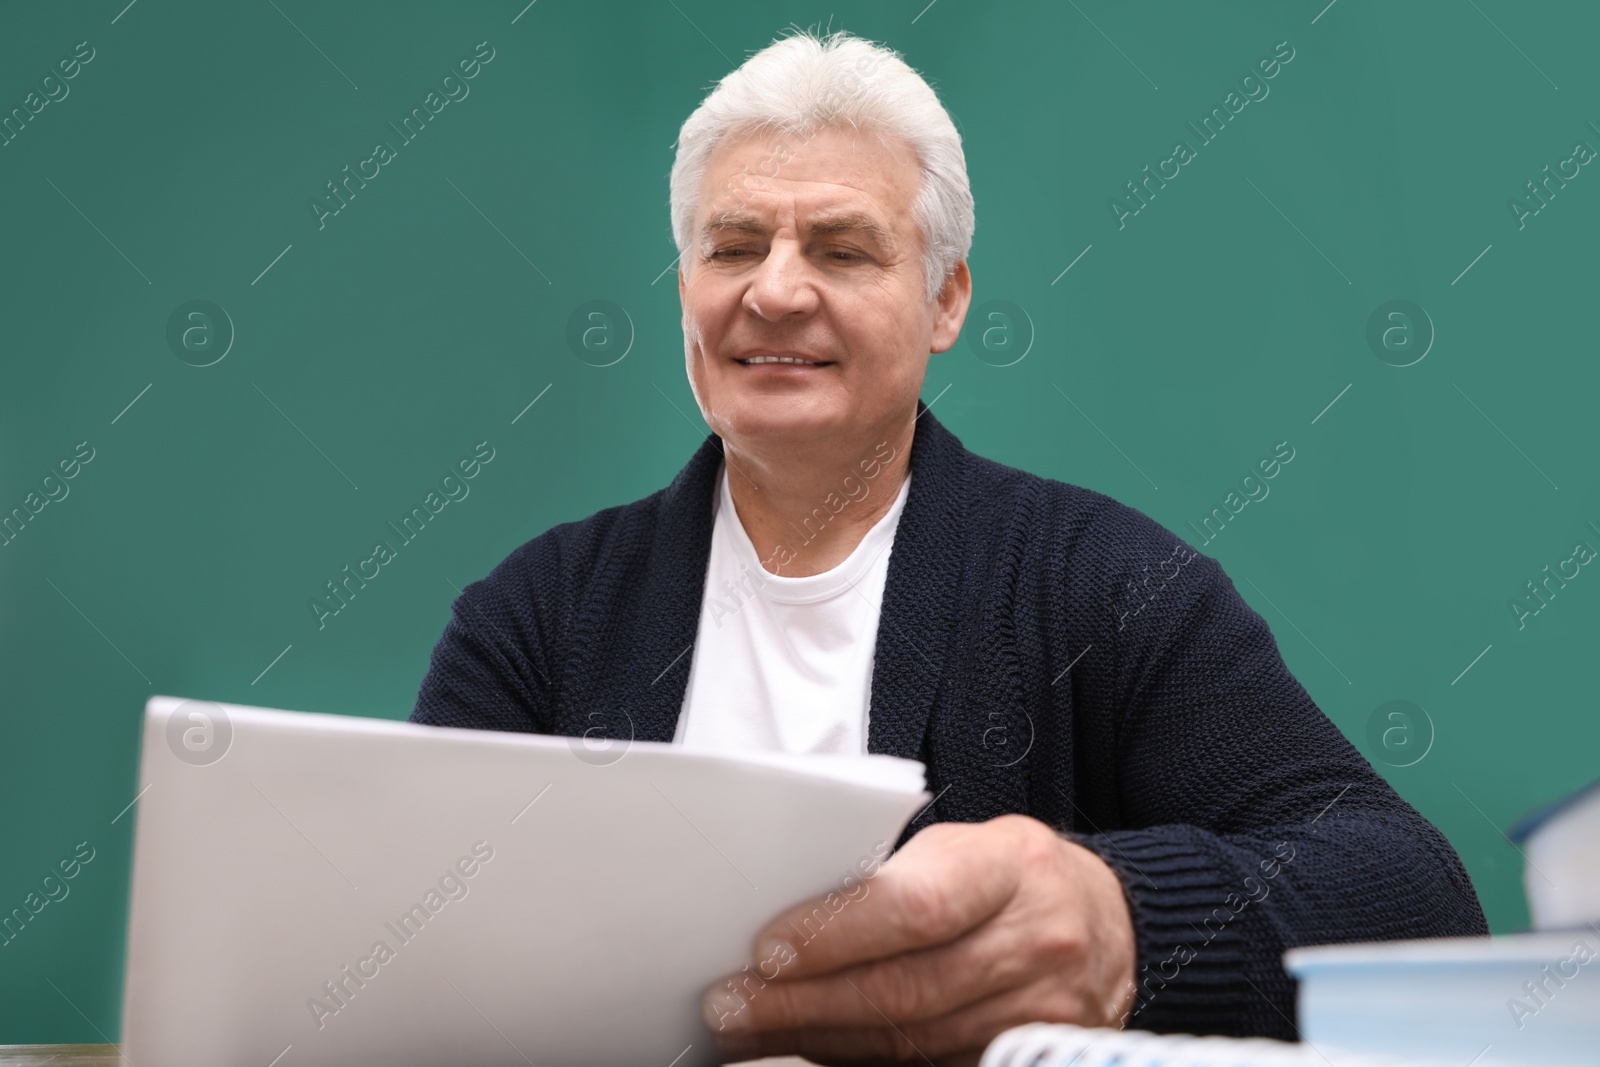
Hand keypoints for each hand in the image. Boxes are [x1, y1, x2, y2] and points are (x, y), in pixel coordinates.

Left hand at [701, 813, 1136, 1065]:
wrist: (1107, 922)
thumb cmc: (1013, 876)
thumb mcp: (966, 848)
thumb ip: (896, 878)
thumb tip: (793, 920)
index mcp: (1012, 865)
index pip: (916, 906)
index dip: (837, 934)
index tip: (768, 951)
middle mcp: (1037, 939)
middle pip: (906, 986)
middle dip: (805, 1001)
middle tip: (734, 1006)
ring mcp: (1043, 1008)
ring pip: (913, 1039)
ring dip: (822, 1039)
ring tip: (754, 1031)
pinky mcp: (1032, 1055)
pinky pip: (935, 1066)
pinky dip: (865, 1061)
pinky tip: (819, 1048)